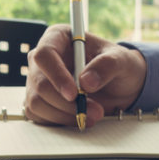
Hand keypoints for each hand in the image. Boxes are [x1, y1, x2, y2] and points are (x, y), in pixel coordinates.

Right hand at [25, 24, 146, 127]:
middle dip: (67, 103)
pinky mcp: (39, 100)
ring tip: (91, 116)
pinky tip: (78, 118)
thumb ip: (107, 65)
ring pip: (37, 102)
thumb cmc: (117, 65)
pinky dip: (59, 121)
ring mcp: (38, 81)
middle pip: (40, 83)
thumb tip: (86, 81)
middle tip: (94, 111)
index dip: (56, 75)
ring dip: (65, 115)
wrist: (119, 86)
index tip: (74, 93)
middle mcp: (44, 59)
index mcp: (58, 38)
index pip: (44, 54)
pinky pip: (39, 115)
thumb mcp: (121, 60)